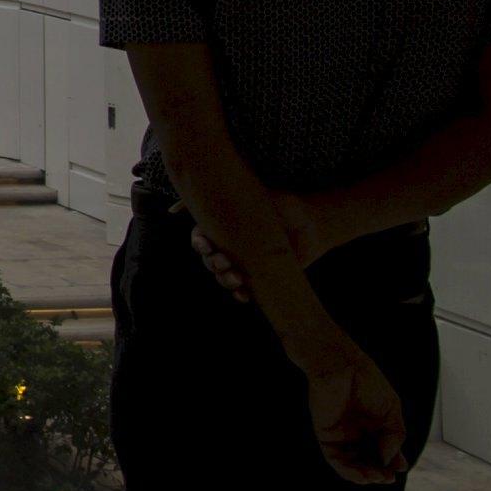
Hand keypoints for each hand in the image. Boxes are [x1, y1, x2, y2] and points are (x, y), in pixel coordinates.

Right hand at [192, 196, 333, 302]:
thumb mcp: (252, 195)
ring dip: (224, 280)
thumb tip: (176, 208)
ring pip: (222, 277)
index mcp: (225, 226)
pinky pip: (243, 291)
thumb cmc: (284, 205)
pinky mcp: (261, 278)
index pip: (200, 237)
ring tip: (237, 278)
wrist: (314, 224)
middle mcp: (232, 245)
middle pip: (208, 260)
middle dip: (212, 263)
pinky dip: (240, 294)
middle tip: (224, 261)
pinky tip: (244, 294)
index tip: (205, 245)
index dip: (199, 244)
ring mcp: (246, 263)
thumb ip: (219, 195)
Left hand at [302, 340, 409, 483]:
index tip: (400, 468)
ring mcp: (342, 435)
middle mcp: (359, 433)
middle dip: (380, 473)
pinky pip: (335, 459)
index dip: (392, 463)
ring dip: (365, 476)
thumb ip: (394, 436)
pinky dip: (348, 471)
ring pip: (353, 464)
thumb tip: (390, 461)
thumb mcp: (392, 410)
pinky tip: (362, 475)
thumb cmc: (368, 383)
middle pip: (369, 461)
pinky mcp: (326, 435)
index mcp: (375, 426)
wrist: (342, 368)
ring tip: (376, 477)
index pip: (384, 451)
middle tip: (388, 478)